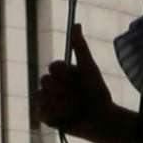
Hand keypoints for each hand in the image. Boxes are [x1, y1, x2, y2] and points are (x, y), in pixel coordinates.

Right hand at [36, 23, 136, 142]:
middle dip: (64, 90)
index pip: (53, 67)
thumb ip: (81, 47)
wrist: (102, 119)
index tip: (76, 80)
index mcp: (62, 73)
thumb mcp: (89, 68)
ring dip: (60, 103)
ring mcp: (47, 101)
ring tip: (74, 108)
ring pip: (41, 96)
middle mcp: (52, 85)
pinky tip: (67, 117)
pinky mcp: (46, 117)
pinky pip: (41, 112)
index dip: (64, 74)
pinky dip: (55, 115)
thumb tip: (76, 24)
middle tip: (78, 97)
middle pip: (45, 81)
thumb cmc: (98, 92)